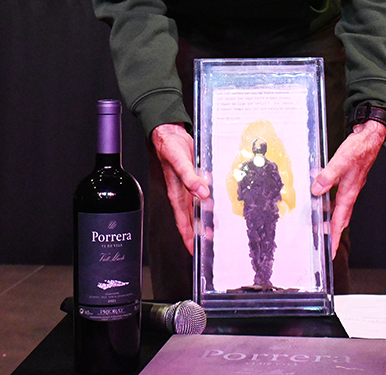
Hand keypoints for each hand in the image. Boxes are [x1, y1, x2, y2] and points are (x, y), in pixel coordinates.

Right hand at [152, 123, 209, 254]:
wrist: (170, 132)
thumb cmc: (168, 147)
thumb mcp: (179, 162)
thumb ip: (190, 178)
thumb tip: (202, 193)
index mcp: (177, 194)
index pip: (183, 222)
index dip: (189, 238)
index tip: (196, 252)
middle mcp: (183, 193)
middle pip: (192, 219)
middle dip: (200, 232)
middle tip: (212, 244)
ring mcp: (189, 186)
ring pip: (198, 207)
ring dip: (206, 217)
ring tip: (218, 227)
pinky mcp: (196, 177)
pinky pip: (203, 192)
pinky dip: (210, 199)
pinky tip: (218, 202)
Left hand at [311, 120, 385, 256]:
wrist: (371, 137)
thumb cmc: (360, 148)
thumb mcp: (341, 161)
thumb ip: (328, 176)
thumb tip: (316, 190)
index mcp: (349, 191)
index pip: (340, 220)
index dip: (335, 236)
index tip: (332, 250)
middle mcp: (350, 191)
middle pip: (341, 217)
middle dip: (334, 231)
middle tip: (326, 243)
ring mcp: (350, 185)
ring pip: (339, 206)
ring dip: (331, 215)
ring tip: (320, 223)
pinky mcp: (349, 177)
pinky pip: (338, 193)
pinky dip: (330, 197)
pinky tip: (321, 191)